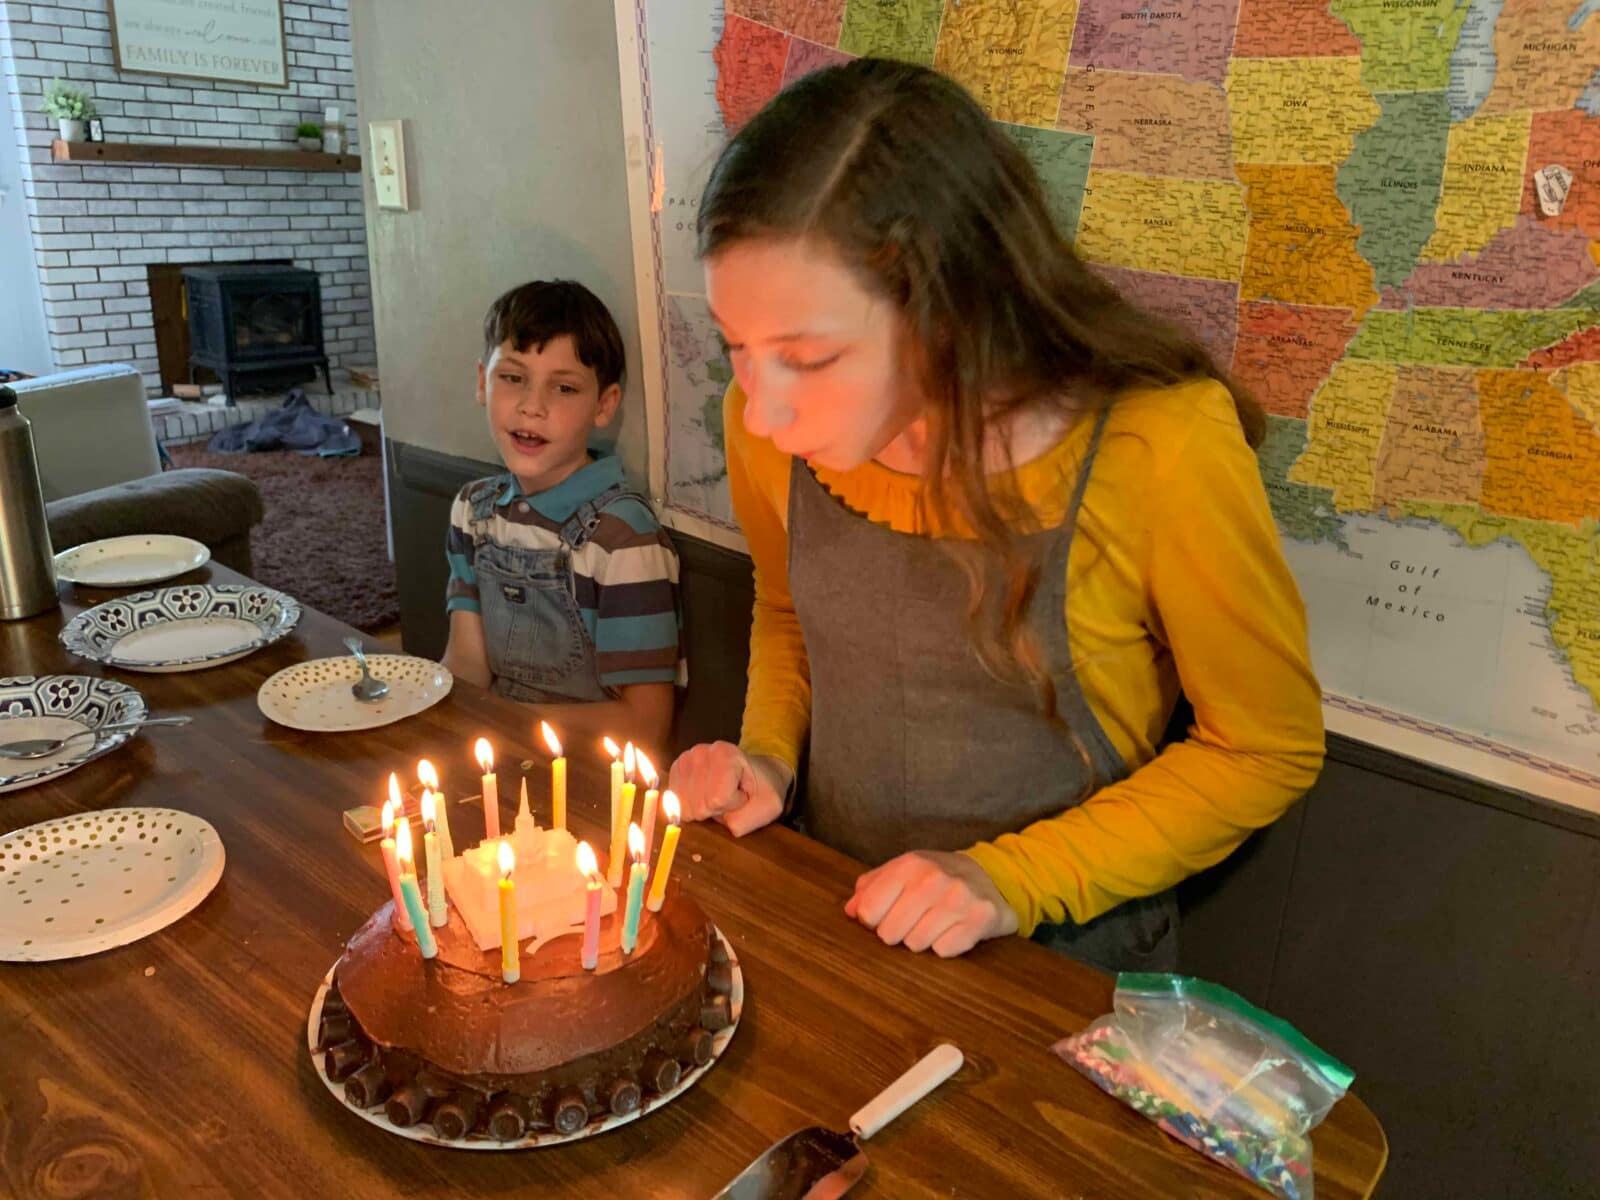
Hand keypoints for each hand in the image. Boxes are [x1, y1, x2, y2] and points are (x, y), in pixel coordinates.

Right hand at [667, 742, 788, 836]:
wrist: (756, 774)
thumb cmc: (763, 790)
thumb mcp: (767, 807)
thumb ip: (743, 821)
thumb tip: (708, 824)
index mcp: (726, 754)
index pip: (717, 799)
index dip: (733, 804)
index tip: (743, 794)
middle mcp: (701, 752)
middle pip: (699, 805)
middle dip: (717, 808)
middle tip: (730, 795)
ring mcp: (685, 759)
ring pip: (685, 807)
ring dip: (704, 808)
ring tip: (719, 794)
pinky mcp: (676, 769)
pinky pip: (677, 804)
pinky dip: (692, 805)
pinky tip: (706, 794)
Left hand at [844, 851, 1018, 957]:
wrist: (989, 876)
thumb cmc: (936, 877)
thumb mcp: (903, 871)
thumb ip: (871, 888)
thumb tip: (849, 911)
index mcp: (910, 864)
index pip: (868, 911)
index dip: (872, 921)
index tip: (884, 916)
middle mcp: (934, 878)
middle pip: (890, 933)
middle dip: (897, 933)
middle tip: (912, 921)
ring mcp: (960, 898)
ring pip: (916, 944)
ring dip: (921, 940)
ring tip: (934, 923)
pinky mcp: (981, 918)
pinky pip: (944, 951)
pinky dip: (945, 946)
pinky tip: (953, 929)